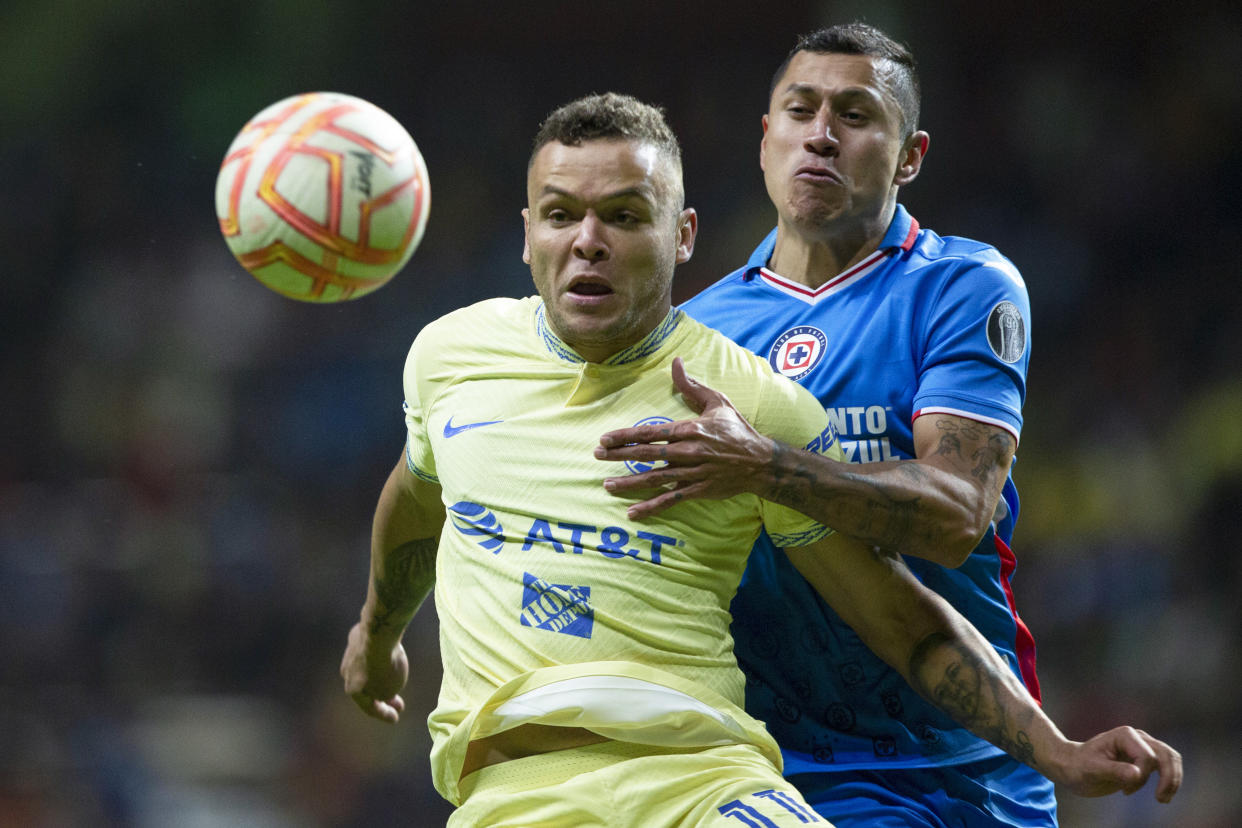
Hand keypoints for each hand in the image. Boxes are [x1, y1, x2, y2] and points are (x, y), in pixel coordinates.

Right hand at [340, 620, 408, 722]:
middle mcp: (347, 673)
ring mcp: (350, 654)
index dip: (384, 715)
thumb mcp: (388, 689)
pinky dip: (378, 659)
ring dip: (379, 677)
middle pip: (365, 688)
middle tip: (398, 704)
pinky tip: (390, 657)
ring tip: (395, 680)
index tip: (396, 718)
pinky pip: (369, 653)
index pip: (369, 708)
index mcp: (352, 690)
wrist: (378, 634)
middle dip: (382, 698)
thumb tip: (382, 688)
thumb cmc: (385, 666)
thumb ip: (384, 694)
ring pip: (365, 670)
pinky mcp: (357, 638)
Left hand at [594, 357, 774, 518]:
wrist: (761, 462)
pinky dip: (651, 507)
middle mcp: (688, 451)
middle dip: (619, 455)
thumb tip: (675, 362)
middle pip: (647, 454)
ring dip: (629, 483)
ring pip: (655, 479)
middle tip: (596, 456)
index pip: (651, 432)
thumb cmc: (737, 430)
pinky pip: (670, 500)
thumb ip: (692, 386)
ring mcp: (693, 473)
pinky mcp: (698, 490)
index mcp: (690, 429)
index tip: (605, 438)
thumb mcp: (717, 402)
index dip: (626, 436)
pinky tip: (632, 513)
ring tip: (607, 485)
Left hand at [1049, 726, 1181, 802]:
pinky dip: (1169, 780)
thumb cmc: (1078, 766)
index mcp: (1125, 735)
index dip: (1142, 776)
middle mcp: (1137, 737)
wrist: (1072, 767)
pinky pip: (1165, 766)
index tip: (1125, 791)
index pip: (1147, 757)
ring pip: (1170, 759)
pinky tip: (1159, 796)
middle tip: (1160, 799)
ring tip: (1162, 799)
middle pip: (1166, 754)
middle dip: (1169, 778)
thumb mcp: (1092, 770)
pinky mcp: (1143, 758)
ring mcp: (1142, 746)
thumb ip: (1114, 771)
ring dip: (1173, 780)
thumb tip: (1137, 774)